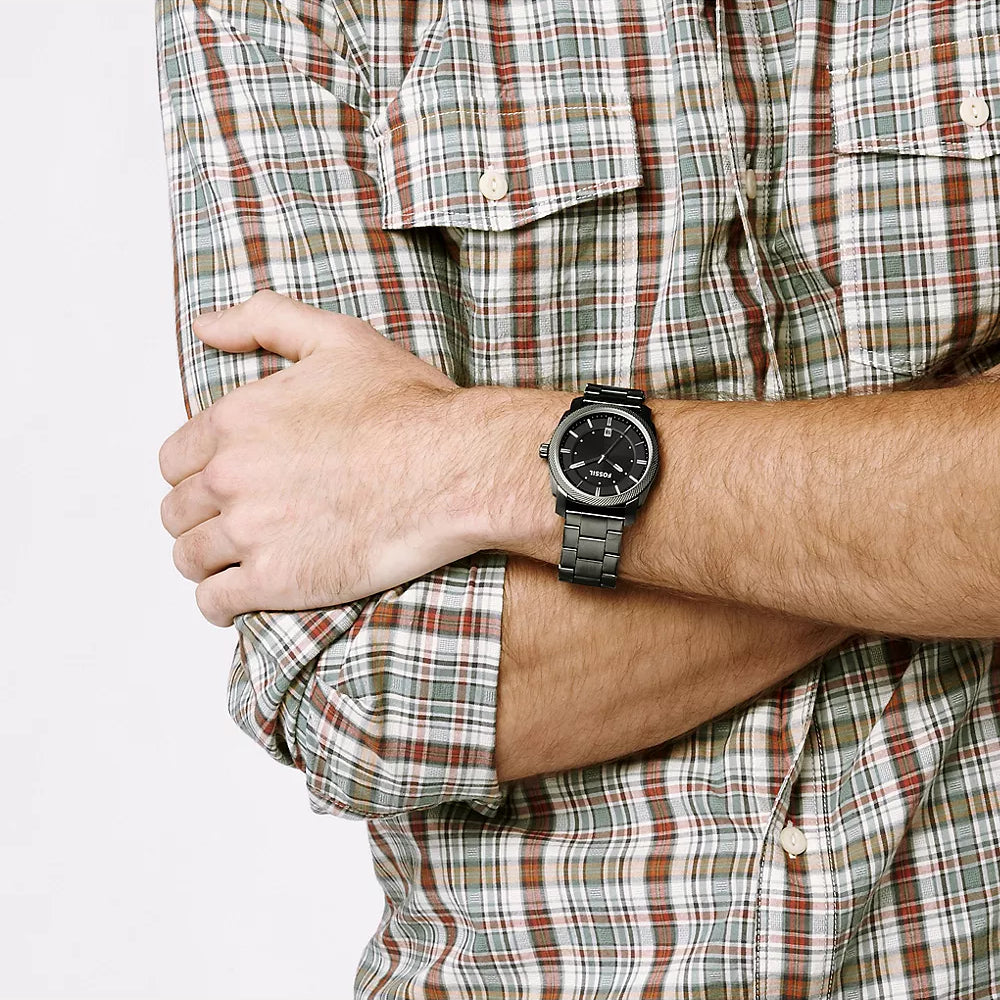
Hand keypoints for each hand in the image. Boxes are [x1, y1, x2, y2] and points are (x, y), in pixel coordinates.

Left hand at [158, 290, 482, 626]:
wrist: (455, 468)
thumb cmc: (408, 408)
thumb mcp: (338, 338)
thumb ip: (264, 320)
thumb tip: (205, 325)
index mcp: (236, 419)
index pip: (174, 460)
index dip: (197, 474)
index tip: (222, 486)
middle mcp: (232, 475)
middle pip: (177, 511)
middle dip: (201, 518)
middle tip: (236, 524)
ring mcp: (251, 532)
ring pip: (189, 558)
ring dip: (207, 561)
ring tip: (237, 562)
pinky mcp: (277, 581)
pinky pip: (215, 602)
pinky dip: (220, 604)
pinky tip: (242, 597)